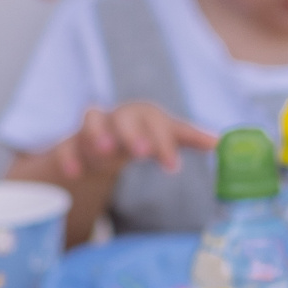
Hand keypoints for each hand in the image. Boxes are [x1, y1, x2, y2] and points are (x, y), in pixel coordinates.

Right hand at [48, 101, 220, 183]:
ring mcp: (92, 128)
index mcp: (144, 115)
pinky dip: (68, 156)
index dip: (165, 141)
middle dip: (133, 133)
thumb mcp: (162, 135)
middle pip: (124, 117)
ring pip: (91, 120)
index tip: (172, 167)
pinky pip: (65, 145)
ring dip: (98, 132)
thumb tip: (222, 142)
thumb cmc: (138, 135)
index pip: (157, 121)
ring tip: (106, 150)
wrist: (99, 141)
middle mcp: (118, 117)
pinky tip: (75, 172)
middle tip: (142, 152)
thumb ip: (188, 137)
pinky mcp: (70, 143)